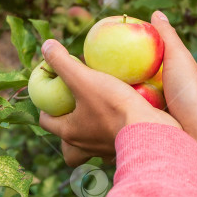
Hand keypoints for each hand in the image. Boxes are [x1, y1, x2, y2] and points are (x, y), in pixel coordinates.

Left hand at [38, 39, 180, 166]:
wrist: (150, 130)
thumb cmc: (114, 106)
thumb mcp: (84, 79)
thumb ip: (62, 62)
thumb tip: (46, 46)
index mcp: (70, 133)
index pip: (46, 122)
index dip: (46, 107)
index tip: (53, 93)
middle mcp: (85, 147)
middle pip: (69, 148)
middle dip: (68, 134)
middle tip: (74, 114)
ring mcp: (106, 150)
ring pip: (92, 148)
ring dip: (91, 136)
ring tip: (98, 119)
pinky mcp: (126, 148)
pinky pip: (115, 145)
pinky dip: (115, 135)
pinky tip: (122, 121)